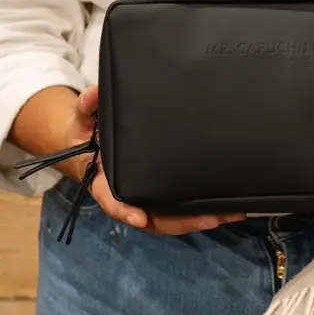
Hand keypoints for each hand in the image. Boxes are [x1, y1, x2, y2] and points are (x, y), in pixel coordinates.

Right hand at [63, 85, 245, 234]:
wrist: (90, 144)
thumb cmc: (87, 134)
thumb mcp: (83, 119)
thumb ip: (88, 106)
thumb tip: (94, 93)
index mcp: (104, 182)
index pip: (113, 200)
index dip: (125, 210)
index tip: (139, 217)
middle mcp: (128, 196)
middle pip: (154, 218)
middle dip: (182, 222)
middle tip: (212, 218)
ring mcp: (145, 198)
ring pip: (171, 218)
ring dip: (200, 219)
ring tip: (230, 213)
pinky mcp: (159, 195)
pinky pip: (178, 209)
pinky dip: (200, 211)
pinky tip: (226, 207)